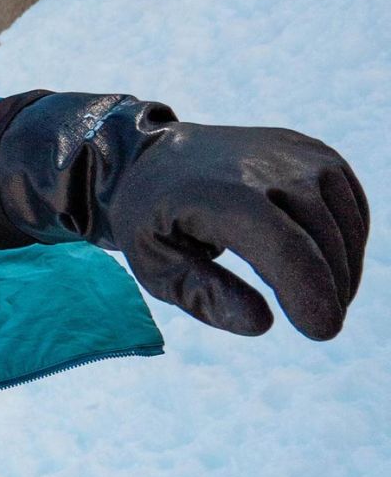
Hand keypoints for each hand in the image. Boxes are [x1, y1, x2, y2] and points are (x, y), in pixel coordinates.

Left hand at [0, 92, 369, 339]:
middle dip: (332, 282)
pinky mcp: (298, 145)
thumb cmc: (134, 221)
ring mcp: (281, 149)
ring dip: (345, 259)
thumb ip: (207, 299)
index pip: (285, 250)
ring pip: (339, 211)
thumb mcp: (154, 267)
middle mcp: (255, 165)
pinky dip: (348, 226)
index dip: (312, 292)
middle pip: (320, 234)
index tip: (319, 331)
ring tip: (325, 297)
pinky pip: (343, 189)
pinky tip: (332, 259)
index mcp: (215, 196)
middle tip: (322, 321)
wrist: (128, 156)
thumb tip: (265, 324)